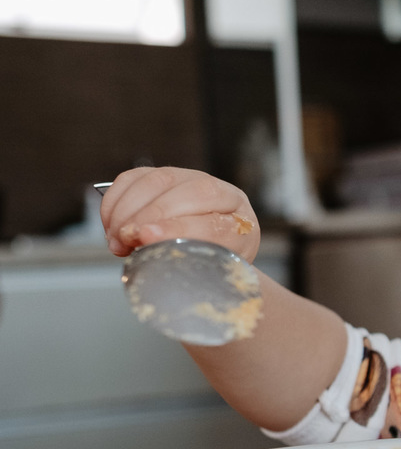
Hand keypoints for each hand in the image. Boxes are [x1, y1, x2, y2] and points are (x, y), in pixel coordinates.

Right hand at [99, 167, 260, 262]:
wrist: (208, 250)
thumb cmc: (209, 266)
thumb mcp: (207, 274)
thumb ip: (190, 266)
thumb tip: (153, 258)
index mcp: (242, 225)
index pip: (215, 223)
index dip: (179, 229)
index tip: (147, 238)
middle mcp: (224, 195)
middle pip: (189, 193)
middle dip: (149, 215)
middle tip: (125, 239)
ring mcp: (194, 179)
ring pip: (159, 180)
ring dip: (128, 209)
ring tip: (115, 238)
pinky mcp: (166, 175)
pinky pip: (136, 177)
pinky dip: (116, 199)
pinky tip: (110, 223)